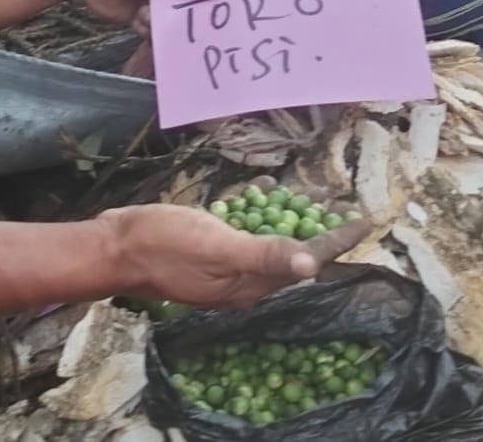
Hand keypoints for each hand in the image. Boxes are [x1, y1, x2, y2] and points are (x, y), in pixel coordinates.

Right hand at [96, 204, 370, 308]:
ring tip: (312, 205)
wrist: (116, 246)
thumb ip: (264, 254)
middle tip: (346, 214)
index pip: (307, 260)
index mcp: (252, 283)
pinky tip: (259, 198)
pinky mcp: (208, 253)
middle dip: (321, 237)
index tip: (367, 223)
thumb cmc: (166, 245)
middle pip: (294, 257)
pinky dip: (258, 219)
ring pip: (271, 247)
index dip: (338, 242)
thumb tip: (312, 265)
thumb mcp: (219, 246)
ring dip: (292, 226)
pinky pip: (245, 237)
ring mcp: (225, 268)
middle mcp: (244, 281)